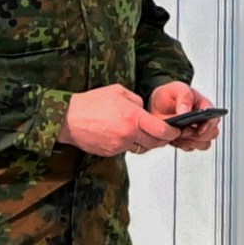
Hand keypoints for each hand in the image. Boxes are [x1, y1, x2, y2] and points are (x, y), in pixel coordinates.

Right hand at [62, 85, 178, 158]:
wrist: (68, 119)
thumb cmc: (89, 103)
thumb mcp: (118, 92)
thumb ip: (136, 101)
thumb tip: (144, 110)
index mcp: (133, 117)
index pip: (161, 130)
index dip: (172, 132)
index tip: (175, 130)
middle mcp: (128, 133)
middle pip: (154, 143)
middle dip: (162, 139)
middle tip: (164, 134)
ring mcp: (119, 145)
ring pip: (141, 148)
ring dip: (145, 142)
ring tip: (142, 133)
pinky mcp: (111, 152)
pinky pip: (126, 150)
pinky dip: (129, 144)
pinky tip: (122, 134)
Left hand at [149, 82, 222, 151]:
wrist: (157, 105)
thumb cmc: (170, 95)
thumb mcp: (177, 89)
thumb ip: (184, 96)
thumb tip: (185, 111)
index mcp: (205, 107)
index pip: (215, 119)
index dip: (209, 125)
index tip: (198, 127)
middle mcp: (203, 121)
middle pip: (212, 134)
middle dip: (199, 135)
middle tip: (185, 130)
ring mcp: (196, 132)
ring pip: (203, 144)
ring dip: (191, 141)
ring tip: (179, 133)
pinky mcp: (187, 140)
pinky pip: (190, 147)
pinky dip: (182, 144)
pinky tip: (174, 137)